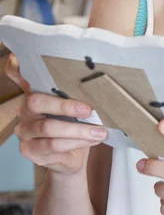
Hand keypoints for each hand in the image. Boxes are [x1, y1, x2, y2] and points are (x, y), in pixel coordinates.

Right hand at [5, 53, 106, 175]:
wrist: (72, 157)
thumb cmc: (75, 125)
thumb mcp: (78, 107)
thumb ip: (77, 93)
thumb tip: (94, 77)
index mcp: (33, 95)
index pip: (18, 78)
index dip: (14, 68)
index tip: (17, 57)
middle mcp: (24, 111)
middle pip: (37, 102)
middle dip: (66, 106)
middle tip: (90, 110)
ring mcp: (24, 132)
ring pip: (49, 128)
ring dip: (78, 130)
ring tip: (99, 131)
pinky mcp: (30, 151)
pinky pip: (53, 146)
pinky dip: (76, 143)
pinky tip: (92, 140)